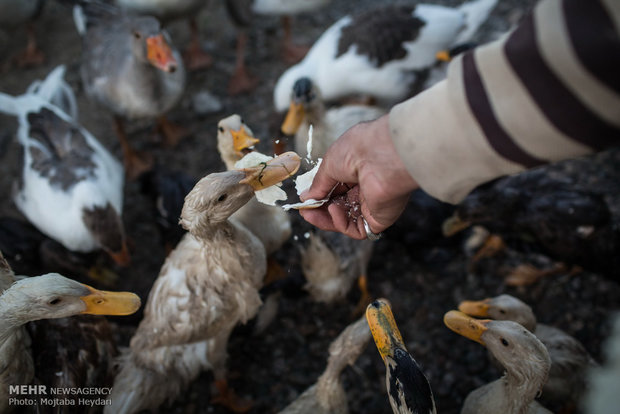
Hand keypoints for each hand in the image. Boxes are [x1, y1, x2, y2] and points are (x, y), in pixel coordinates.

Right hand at [299, 115, 418, 238]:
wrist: (381, 154)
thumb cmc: (357, 150)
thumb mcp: (329, 165)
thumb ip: (318, 185)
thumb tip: (306, 197)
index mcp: (356, 172)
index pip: (336, 190)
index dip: (319, 197)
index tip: (305, 201)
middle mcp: (366, 189)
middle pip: (339, 207)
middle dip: (320, 210)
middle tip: (305, 212)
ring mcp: (373, 205)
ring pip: (345, 220)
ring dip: (326, 219)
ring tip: (311, 214)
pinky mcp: (378, 219)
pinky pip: (356, 228)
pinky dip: (341, 223)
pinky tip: (333, 210)